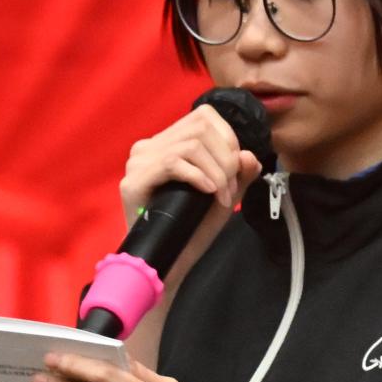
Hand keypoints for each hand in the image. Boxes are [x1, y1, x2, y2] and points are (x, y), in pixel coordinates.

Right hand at [122, 104, 266, 286]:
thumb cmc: (192, 229)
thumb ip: (239, 174)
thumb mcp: (224, 197)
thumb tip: (249, 155)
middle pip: (200, 128)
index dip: (228, 139)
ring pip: (191, 145)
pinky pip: (173, 162)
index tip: (235, 171)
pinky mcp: (133, 182)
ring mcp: (138, 162)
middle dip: (225, 158)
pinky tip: (209, 192)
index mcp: (166, 143)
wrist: (169, 264)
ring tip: (221, 196)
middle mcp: (148, 147)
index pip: (204, 117)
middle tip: (229, 190)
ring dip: (216, 171)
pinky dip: (198, 176)